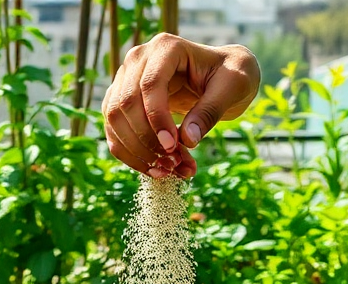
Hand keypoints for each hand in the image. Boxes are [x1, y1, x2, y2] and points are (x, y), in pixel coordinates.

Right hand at [101, 33, 259, 177]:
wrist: (222, 78)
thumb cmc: (232, 76)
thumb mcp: (233, 88)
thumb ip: (210, 111)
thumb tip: (186, 140)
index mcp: (166, 48)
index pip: (150, 84)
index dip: (157, 118)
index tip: (173, 147)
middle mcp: (139, 59)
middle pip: (125, 104)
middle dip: (146, 140)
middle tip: (173, 165)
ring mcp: (126, 79)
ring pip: (114, 120)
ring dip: (137, 152)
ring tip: (167, 171)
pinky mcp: (122, 101)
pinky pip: (115, 131)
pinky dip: (131, 155)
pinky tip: (155, 170)